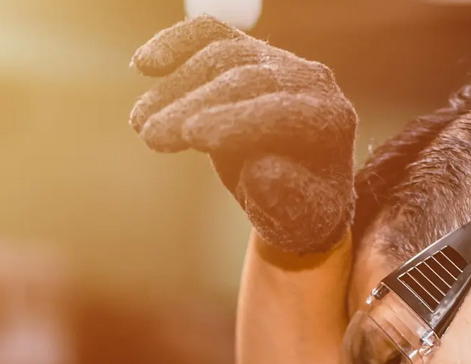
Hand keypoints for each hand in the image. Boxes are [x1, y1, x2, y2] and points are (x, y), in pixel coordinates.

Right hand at [130, 16, 356, 255]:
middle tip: (151, 136)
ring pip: (221, 57)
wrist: (297, 189)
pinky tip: (144, 63)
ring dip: (175, 88)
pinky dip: (176, 43)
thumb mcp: (296, 220)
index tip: (192, 135)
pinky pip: (210, 36)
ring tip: (140, 123)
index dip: (237, 121)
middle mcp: (311, 81)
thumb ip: (285, 198)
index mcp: (331, 120)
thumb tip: (262, 170)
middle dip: (194, 106)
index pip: (283, 112)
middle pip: (247, 81)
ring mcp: (278, 61)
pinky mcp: (248, 53)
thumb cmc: (298, 209)